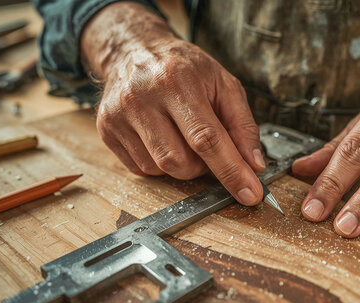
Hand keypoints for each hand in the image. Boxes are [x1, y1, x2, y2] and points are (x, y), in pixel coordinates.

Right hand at [81, 2, 264, 204]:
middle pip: (180, 162)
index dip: (231, 171)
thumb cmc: (186, 69)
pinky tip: (162, 138)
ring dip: (182, 165)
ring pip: (160, 169)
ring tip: (182, 136)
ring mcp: (119, 116)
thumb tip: (253, 165)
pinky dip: (160, 163)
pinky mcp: (106, 130)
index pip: (207, 139)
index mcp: (177, 81)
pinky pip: (141, 169)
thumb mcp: (224, 84)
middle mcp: (142, 98)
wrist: (135, 51)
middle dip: (203, 167)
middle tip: (207, 146)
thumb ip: (243, 125)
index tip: (250, 195)